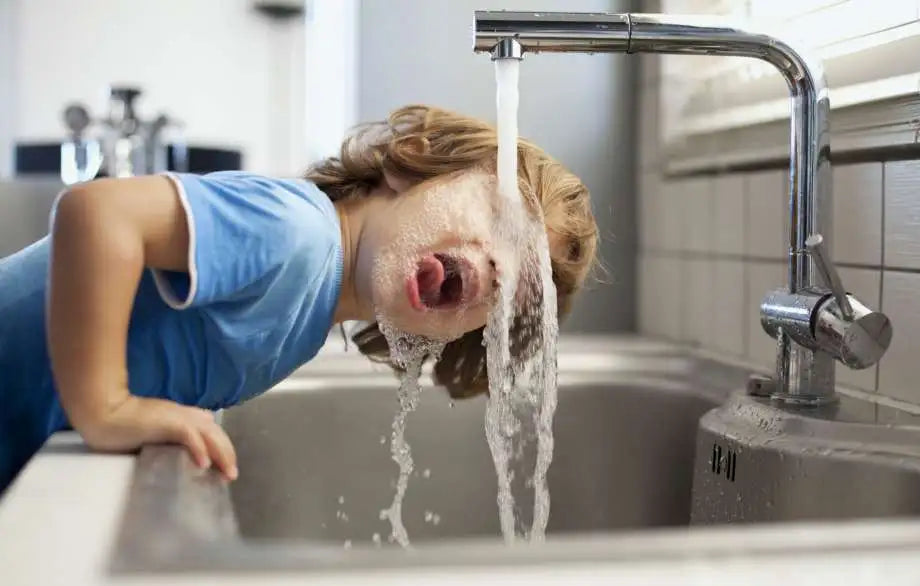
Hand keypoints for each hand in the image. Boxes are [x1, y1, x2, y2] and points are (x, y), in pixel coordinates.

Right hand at [79, 395, 237, 480]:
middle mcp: (185, 415)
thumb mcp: (153, 429)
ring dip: (221, 454)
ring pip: (209, 434)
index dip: (222, 448)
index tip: (225, 467)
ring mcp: (177, 418)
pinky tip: (204, 464)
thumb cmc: (122, 423)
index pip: (211, 431)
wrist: (103, 410)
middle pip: (216, 433)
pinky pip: (188, 435)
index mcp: (182, 416)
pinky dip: (199, 449)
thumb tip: (183, 452)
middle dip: (227, 454)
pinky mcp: (166, 422)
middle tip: (232, 475)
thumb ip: (169, 437)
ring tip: (227, 473)